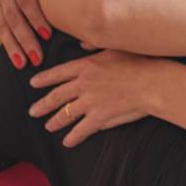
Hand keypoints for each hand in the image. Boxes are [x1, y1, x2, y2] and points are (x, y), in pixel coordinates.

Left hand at [28, 49, 157, 146]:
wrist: (152, 81)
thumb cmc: (139, 62)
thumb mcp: (114, 46)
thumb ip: (94, 45)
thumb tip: (82, 43)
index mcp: (85, 66)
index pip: (58, 73)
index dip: (44, 79)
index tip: (33, 83)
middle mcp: (83, 84)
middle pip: (57, 96)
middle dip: (42, 105)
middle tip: (33, 111)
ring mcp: (90, 102)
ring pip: (65, 114)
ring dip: (55, 121)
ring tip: (48, 126)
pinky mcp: (99, 117)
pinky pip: (81, 130)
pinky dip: (73, 137)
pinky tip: (67, 142)